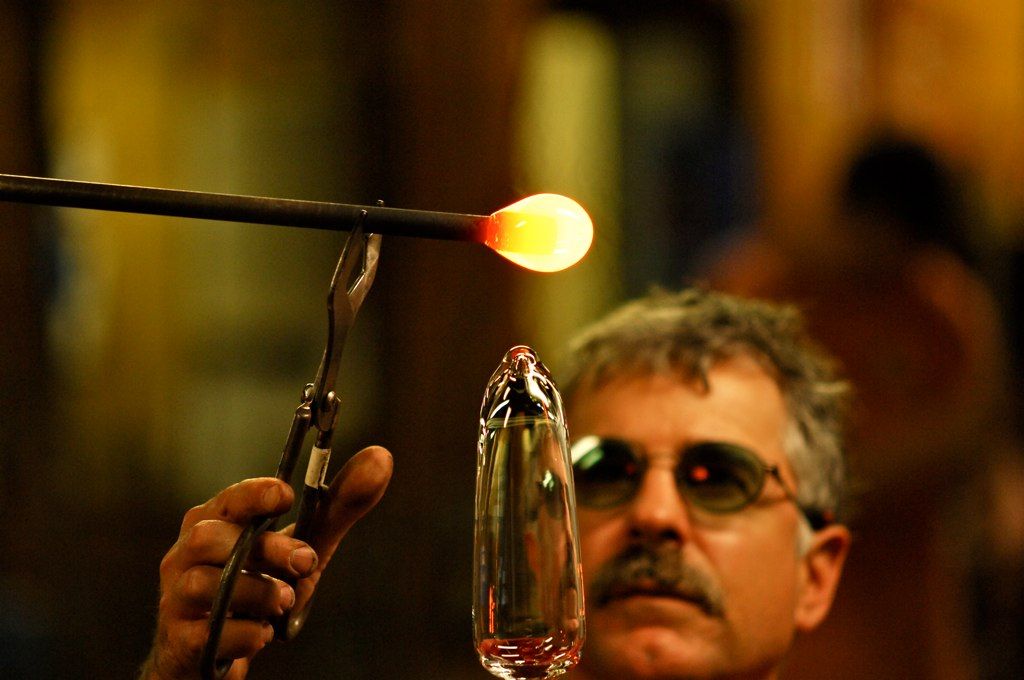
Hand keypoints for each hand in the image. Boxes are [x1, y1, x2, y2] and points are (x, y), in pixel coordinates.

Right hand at [140, 446, 391, 679]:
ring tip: (286, 600)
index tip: (286, 495)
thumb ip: (338, 507)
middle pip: (211, 538)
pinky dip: (247, 634)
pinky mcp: (183, 643)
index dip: (254, 495)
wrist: (219, 652)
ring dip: (257, 591)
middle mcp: (186, 555)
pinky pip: (211, 635)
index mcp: (214, 522)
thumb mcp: (304, 546)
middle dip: (266, 547)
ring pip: (206, 585)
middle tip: (307, 561)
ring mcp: (178, 600)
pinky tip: (264, 633)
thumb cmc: (261, 585)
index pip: (228, 499)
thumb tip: (381, 457)